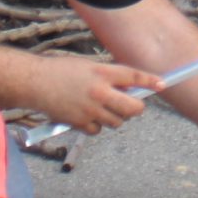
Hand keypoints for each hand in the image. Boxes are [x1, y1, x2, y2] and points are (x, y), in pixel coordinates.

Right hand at [36, 58, 162, 133]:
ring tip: (103, 108)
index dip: (150, 81)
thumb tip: (128, 89)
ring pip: (117, 121)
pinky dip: (97, 126)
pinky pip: (98, 130)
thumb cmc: (61, 71)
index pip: (133, 77)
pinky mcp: (80, 122)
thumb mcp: (88, 67)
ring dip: (116, 117)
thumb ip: (107, 77)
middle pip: (132, 108)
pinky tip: (88, 116)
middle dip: (136, 108)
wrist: (35, 82)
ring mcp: (90, 109)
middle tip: (134, 106)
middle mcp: (99, 91)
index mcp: (102, 72)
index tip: (163, 84)